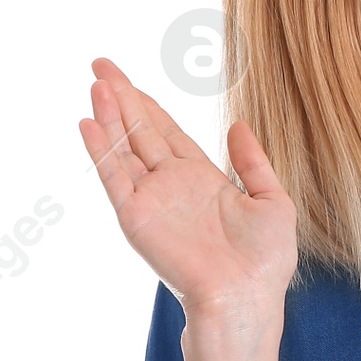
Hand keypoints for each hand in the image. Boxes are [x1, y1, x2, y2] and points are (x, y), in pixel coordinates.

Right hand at [79, 57, 296, 322]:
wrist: (246, 296)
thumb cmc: (265, 261)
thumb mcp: (272, 201)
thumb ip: (253, 162)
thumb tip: (239, 124)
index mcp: (201, 179)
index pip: (167, 133)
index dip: (148, 105)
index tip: (128, 81)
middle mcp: (171, 186)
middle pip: (140, 131)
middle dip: (121, 97)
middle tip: (100, 64)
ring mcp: (152, 201)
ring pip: (124, 148)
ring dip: (108, 115)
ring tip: (96, 82)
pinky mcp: (137, 218)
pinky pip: (114, 178)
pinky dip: (100, 150)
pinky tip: (88, 122)